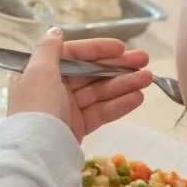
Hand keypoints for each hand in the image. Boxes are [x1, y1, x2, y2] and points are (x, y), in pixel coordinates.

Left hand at [7, 28, 153, 141]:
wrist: (37, 155)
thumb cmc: (37, 108)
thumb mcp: (37, 73)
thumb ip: (48, 50)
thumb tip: (56, 31)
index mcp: (39, 73)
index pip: (73, 55)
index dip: (97, 50)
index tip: (121, 47)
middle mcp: (52, 88)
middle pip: (90, 73)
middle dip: (118, 66)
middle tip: (145, 60)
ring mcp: (66, 109)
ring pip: (99, 92)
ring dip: (125, 84)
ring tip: (149, 79)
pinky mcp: (78, 127)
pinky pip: (101, 111)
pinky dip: (119, 105)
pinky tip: (138, 98)